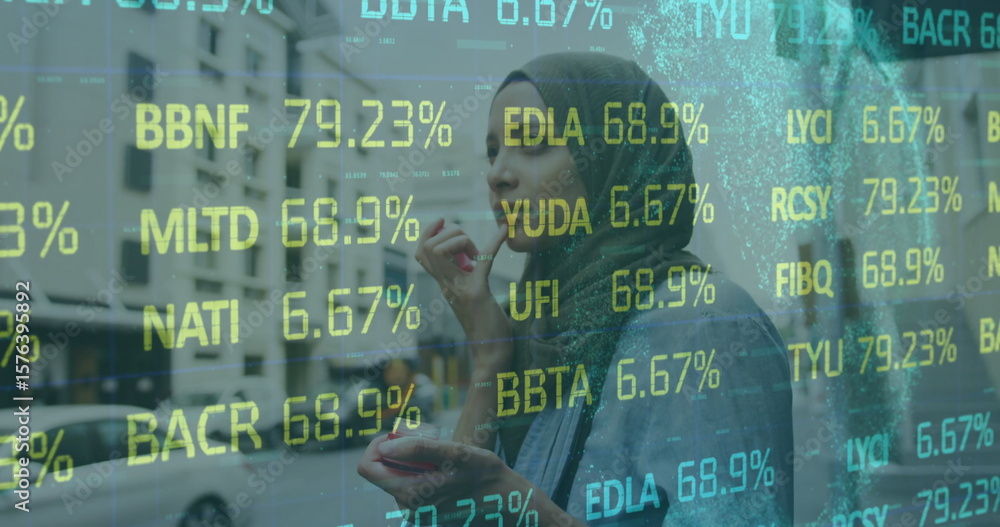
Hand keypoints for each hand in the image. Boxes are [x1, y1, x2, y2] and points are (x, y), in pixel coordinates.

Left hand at [357, 435, 510, 520]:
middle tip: (427, 445)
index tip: (397, 436)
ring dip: (412, 464)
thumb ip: (417, 449)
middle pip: (383, 471)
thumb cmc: (484, 474)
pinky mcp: (424, 514)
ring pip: (397, 478)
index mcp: (410, 493)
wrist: (506, 501)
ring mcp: (416, 513)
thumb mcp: (456, 453)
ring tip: (442, 461)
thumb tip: (384, 448)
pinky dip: (421, 474)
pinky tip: (445, 473)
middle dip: (398, 453)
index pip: (367, 467)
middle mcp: (408, 509)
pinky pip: (410, 487)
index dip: (377, 446)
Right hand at [415, 219, 511, 370]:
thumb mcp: (467, 294)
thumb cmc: (484, 323)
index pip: (421, 252)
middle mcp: (446, 284)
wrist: (491, 351)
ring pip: (443, 250)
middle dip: (451, 234)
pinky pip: (483, 260)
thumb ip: (462, 277)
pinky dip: (494, 242)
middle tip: (470, 249)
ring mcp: (460, 288)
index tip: (443, 221)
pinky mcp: (478, 292)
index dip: (428, 233)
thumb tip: (466, 258)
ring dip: (464, 240)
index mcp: (443, 283)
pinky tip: (505, 231)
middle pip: (430, 246)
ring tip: (478, 254)